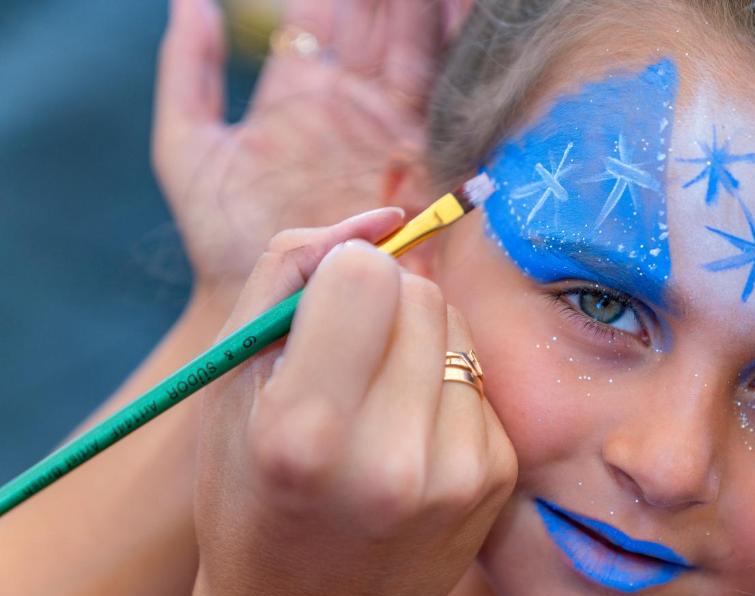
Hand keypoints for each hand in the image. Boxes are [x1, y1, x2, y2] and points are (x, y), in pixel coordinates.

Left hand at [153, 0, 467, 301]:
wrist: (275, 305)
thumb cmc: (223, 238)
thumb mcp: (188, 149)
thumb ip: (188, 73)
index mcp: (301, 89)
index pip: (325, 13)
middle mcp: (351, 101)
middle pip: (378, 21)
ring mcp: (390, 126)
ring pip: (417, 46)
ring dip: (424, 12)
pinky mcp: (423, 157)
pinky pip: (446, 96)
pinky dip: (458, 51)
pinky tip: (465, 13)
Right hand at [175, 209, 516, 595]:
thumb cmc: (251, 494)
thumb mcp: (234, 382)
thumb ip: (291, 271)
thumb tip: (385, 216)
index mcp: (306, 436)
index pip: (366, 273)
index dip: (338, 276)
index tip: (320, 312)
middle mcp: (393, 460)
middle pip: (419, 292)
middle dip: (380, 302)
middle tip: (346, 359)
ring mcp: (458, 473)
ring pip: (457, 325)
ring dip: (416, 337)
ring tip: (376, 397)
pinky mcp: (496, 476)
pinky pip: (480, 372)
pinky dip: (444, 381)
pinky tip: (411, 430)